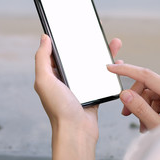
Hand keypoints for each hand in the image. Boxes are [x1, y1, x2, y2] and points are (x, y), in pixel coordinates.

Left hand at [34, 34, 121, 159]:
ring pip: (91, 65)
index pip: (56, 52)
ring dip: (101, 55)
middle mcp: (63, 80)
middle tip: (97, 33)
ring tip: (112, 44)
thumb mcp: (44, 80)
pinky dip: (109, 70)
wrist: (76, 132)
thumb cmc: (59, 109)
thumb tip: (43, 38)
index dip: (64, 40)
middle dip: (87, 44)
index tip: (73, 27)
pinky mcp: (92, 93)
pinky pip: (101, 78)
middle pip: (76, 57)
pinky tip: (117, 62)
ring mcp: (79, 86)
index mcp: (51, 75)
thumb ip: (42, 58)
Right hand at [107, 64, 159, 131]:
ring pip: (150, 90)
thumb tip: (125, 94)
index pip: (146, 75)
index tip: (111, 68)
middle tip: (126, 113)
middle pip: (147, 84)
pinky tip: (150, 120)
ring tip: (143, 124)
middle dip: (135, 98)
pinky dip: (150, 106)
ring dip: (143, 105)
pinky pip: (157, 95)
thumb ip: (139, 109)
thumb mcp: (157, 126)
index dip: (126, 70)